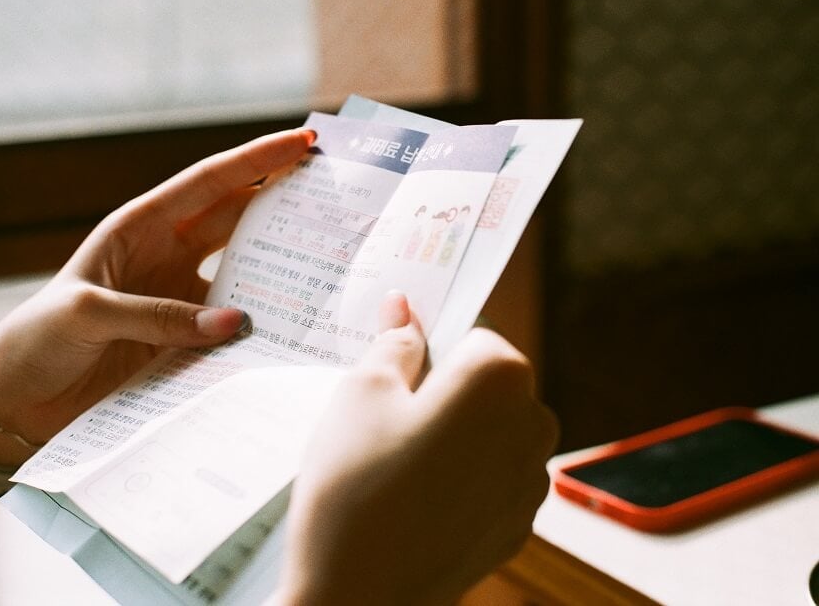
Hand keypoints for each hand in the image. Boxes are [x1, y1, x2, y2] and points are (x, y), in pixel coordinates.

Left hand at [0, 128, 313, 459]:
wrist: (15, 400)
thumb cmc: (38, 339)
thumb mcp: (90, 314)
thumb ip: (160, 315)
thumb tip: (236, 322)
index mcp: (138, 227)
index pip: (209, 183)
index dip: (257, 160)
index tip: (303, 141)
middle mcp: (165, 255)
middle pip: (236, 218)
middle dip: (282, 201)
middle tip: (336, 194)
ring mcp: (178, 297)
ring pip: (242, 270)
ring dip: (279, 264)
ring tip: (329, 260)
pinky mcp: (182, 339)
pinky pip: (229, 324)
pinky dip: (259, 323)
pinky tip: (290, 326)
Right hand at [275, 292, 557, 605]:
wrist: (358, 598)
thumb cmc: (354, 488)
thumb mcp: (359, 394)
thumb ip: (393, 342)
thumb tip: (404, 308)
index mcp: (498, 379)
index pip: (474, 333)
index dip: (431, 346)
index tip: (397, 366)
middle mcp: (531, 426)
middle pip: (490, 383)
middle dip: (446, 390)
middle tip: (386, 417)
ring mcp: (530, 482)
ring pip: (493, 431)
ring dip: (456, 434)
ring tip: (396, 463)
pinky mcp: (517, 525)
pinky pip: (492, 478)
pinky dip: (462, 478)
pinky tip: (415, 499)